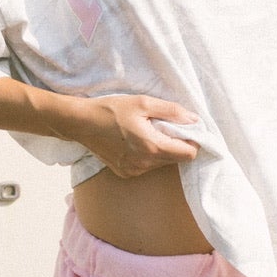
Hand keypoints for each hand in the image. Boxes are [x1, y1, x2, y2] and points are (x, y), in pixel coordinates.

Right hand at [67, 94, 200, 178]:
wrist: (81, 123)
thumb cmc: (111, 110)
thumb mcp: (143, 103)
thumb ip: (172, 112)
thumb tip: (195, 120)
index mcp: (152, 147)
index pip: (189, 153)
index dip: (193, 141)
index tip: (187, 128)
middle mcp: (145, 164)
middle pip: (177, 159)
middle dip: (178, 144)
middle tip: (166, 126)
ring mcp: (134, 171)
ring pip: (163, 163)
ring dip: (163, 149)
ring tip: (149, 132)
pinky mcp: (126, 173)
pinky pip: (148, 166)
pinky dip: (149, 155)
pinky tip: (136, 141)